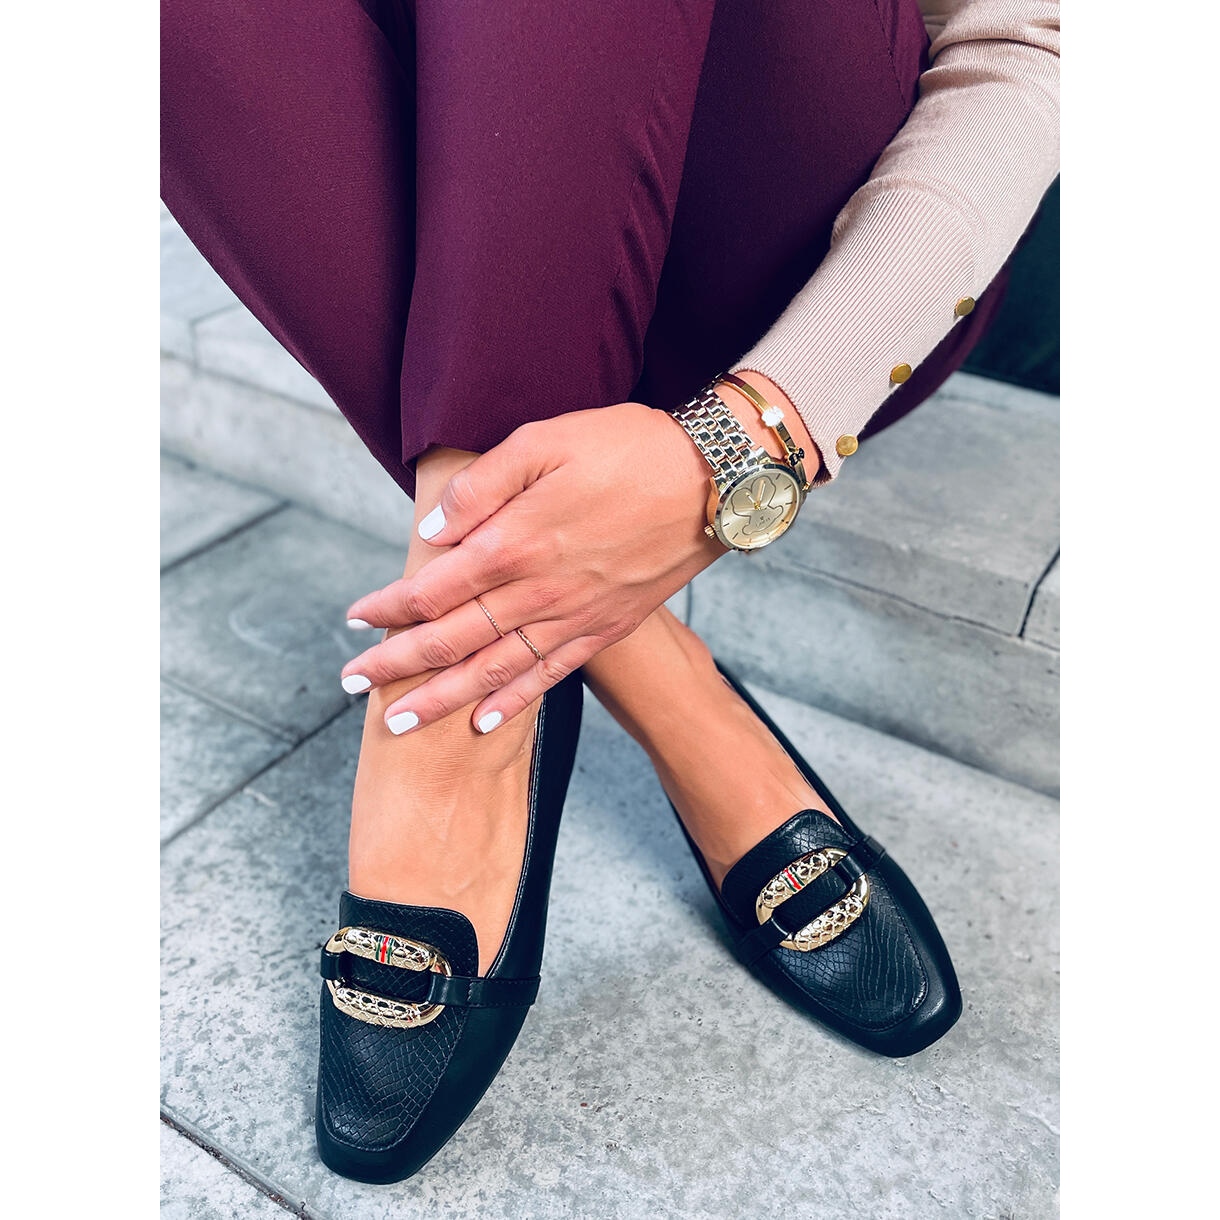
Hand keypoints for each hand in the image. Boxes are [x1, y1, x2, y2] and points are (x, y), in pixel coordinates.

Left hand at [342, 402, 721, 732]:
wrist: (713, 479)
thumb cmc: (627, 447)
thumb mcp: (544, 440)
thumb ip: (481, 487)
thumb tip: (431, 533)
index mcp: (515, 542)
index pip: (432, 589)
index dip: (387, 608)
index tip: (353, 620)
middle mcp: (538, 592)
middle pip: (452, 640)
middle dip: (396, 666)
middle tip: (352, 686)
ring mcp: (574, 617)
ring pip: (493, 671)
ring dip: (440, 699)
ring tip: (398, 723)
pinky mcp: (605, 628)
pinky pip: (549, 677)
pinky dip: (513, 704)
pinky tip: (482, 724)